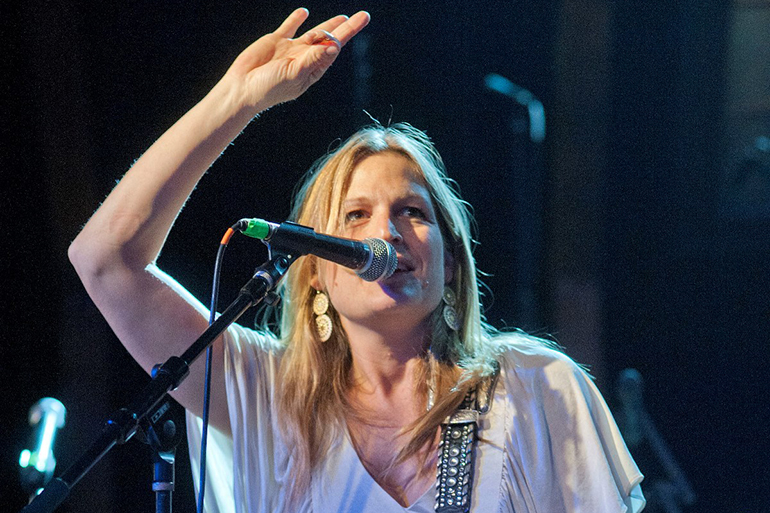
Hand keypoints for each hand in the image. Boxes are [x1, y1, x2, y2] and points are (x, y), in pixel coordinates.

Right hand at [224, 8, 369, 110]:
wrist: (242, 88)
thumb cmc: (270, 88)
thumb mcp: (295, 74)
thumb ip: (314, 59)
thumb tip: (335, 45)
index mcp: (312, 70)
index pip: (332, 51)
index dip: (341, 38)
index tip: (340, 32)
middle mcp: (305, 58)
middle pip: (330, 39)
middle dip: (347, 28)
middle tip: (364, 16)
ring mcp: (291, 49)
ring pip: (313, 33)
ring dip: (328, 25)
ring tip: (343, 17)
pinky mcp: (276, 41)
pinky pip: (289, 27)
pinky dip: (296, 19)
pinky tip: (304, 13)